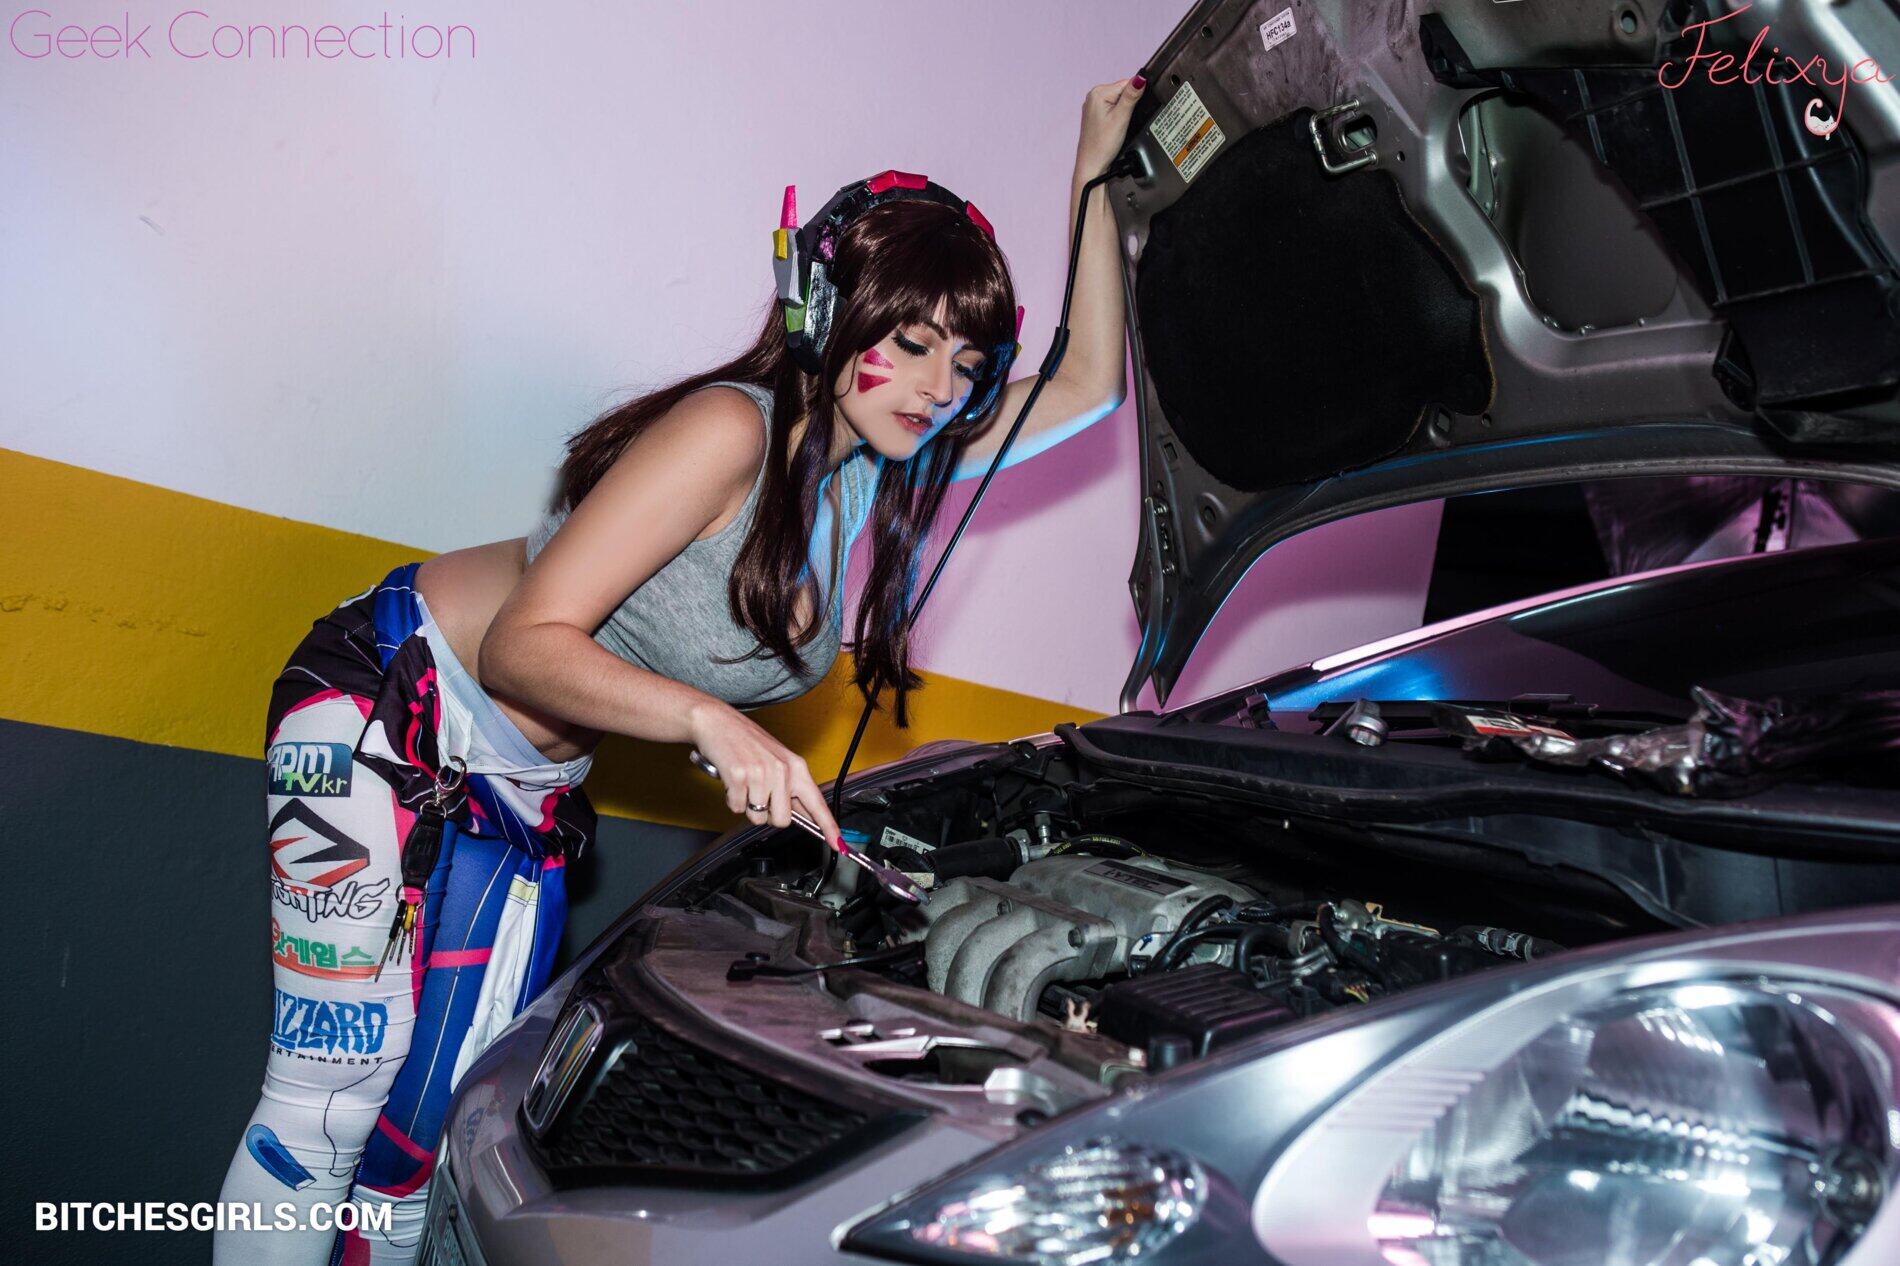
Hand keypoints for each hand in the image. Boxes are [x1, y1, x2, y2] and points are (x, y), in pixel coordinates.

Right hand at [686, 700, 841, 843]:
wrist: (717, 722)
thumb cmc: (746, 740)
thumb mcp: (778, 759)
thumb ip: (791, 787)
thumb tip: (804, 815)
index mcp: (796, 766)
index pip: (816, 802)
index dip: (828, 826)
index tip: (838, 844)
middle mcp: (782, 770)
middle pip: (783, 820)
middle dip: (769, 814)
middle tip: (759, 794)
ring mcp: (761, 774)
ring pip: (758, 817)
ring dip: (748, 806)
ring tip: (745, 784)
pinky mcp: (739, 777)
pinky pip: (737, 808)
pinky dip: (732, 800)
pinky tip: (732, 781)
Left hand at [1074, 75, 1146, 180]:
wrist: (1091, 164)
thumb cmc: (1102, 144)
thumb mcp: (1121, 117)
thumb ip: (1131, 96)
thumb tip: (1140, 79)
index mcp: (1098, 92)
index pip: (1127, 84)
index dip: (1135, 97)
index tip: (1131, 113)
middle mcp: (1092, 96)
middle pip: (1122, 92)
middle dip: (1128, 105)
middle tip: (1123, 122)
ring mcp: (1092, 106)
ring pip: (1118, 101)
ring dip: (1123, 112)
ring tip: (1117, 126)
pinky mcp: (1094, 115)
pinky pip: (1112, 109)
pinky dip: (1117, 116)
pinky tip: (1113, 128)